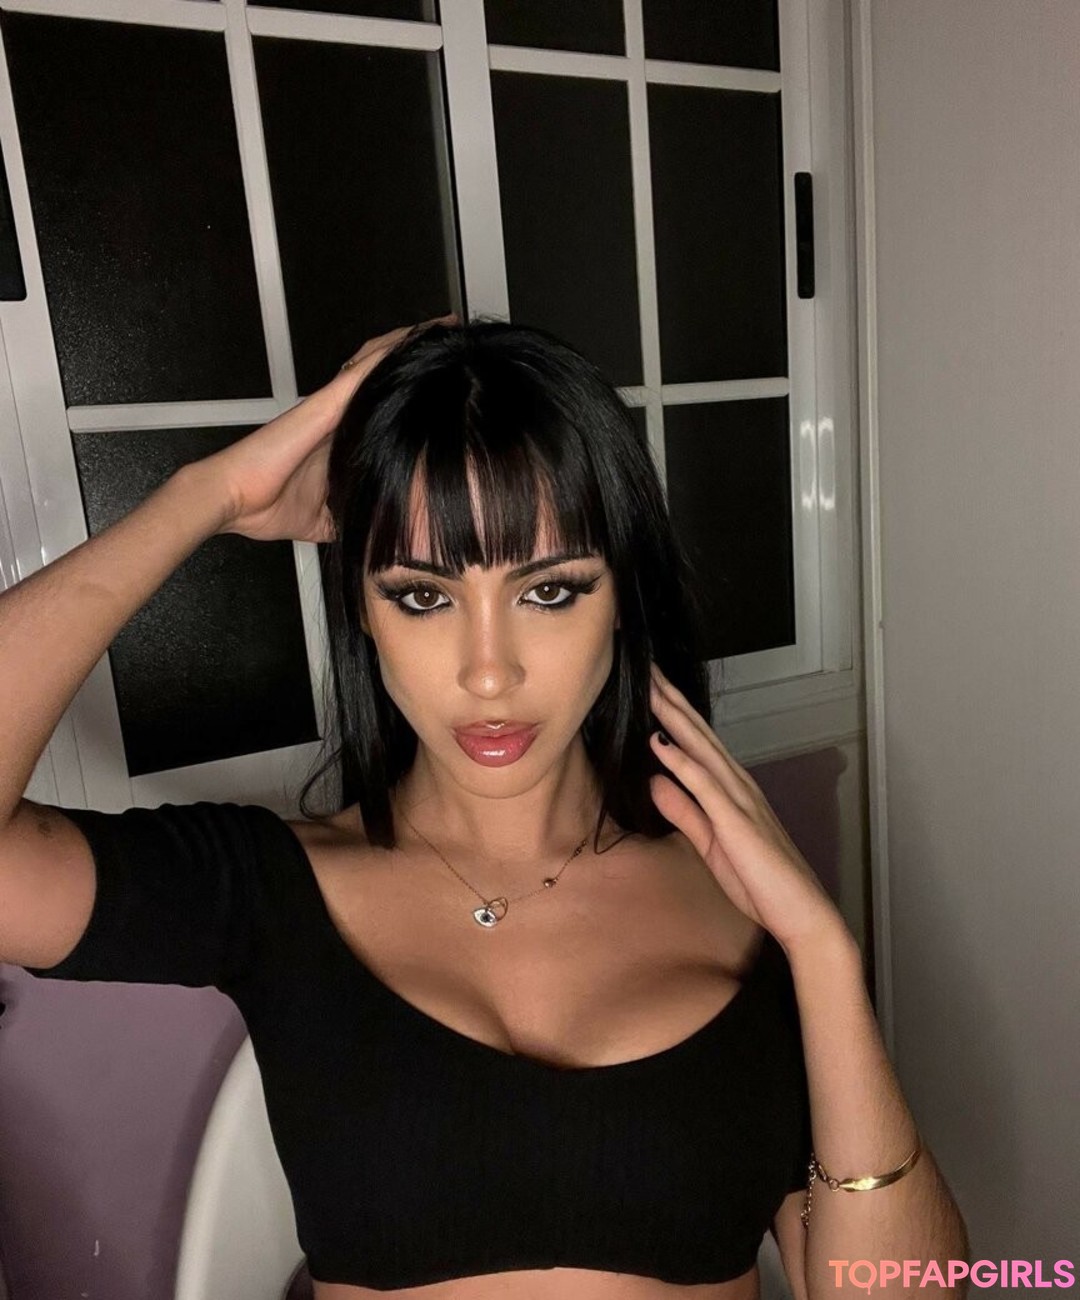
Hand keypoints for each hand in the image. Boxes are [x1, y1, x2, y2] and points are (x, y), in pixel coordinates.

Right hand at [207, 313, 456, 542]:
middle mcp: (337, 416)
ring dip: (408, 343)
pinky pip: (363, 369)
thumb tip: (371, 535)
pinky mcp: (326, 403)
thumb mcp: (325, 521)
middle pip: (383, 375)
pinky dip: (389, 352)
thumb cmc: (268, 506)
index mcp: (339, 441)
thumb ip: (349, 518)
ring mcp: (332, 406)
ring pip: (377, 363)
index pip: (381, 407)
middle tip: (451, 337)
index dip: (408, 390)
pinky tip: (415, 336)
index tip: (440, 385)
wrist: (236, 499)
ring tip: (443, 325)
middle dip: (416, 356)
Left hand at [647, 661, 848, 955]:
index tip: (648, 683)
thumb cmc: (760, 882)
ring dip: (673, 716)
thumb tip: (654, 781)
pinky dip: (682, 761)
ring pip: (700, 747)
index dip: (670, 711)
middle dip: (669, 698)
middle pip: (697, 732)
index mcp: (730, 789)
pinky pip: (706, 786)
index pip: (695, 741)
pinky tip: (660, 742)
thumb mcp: (709, 844)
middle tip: (644, 663)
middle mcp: (737, 785)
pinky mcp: (738, 821)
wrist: (802, 914)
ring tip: (649, 686)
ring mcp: (739, 800)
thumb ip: (684, 811)